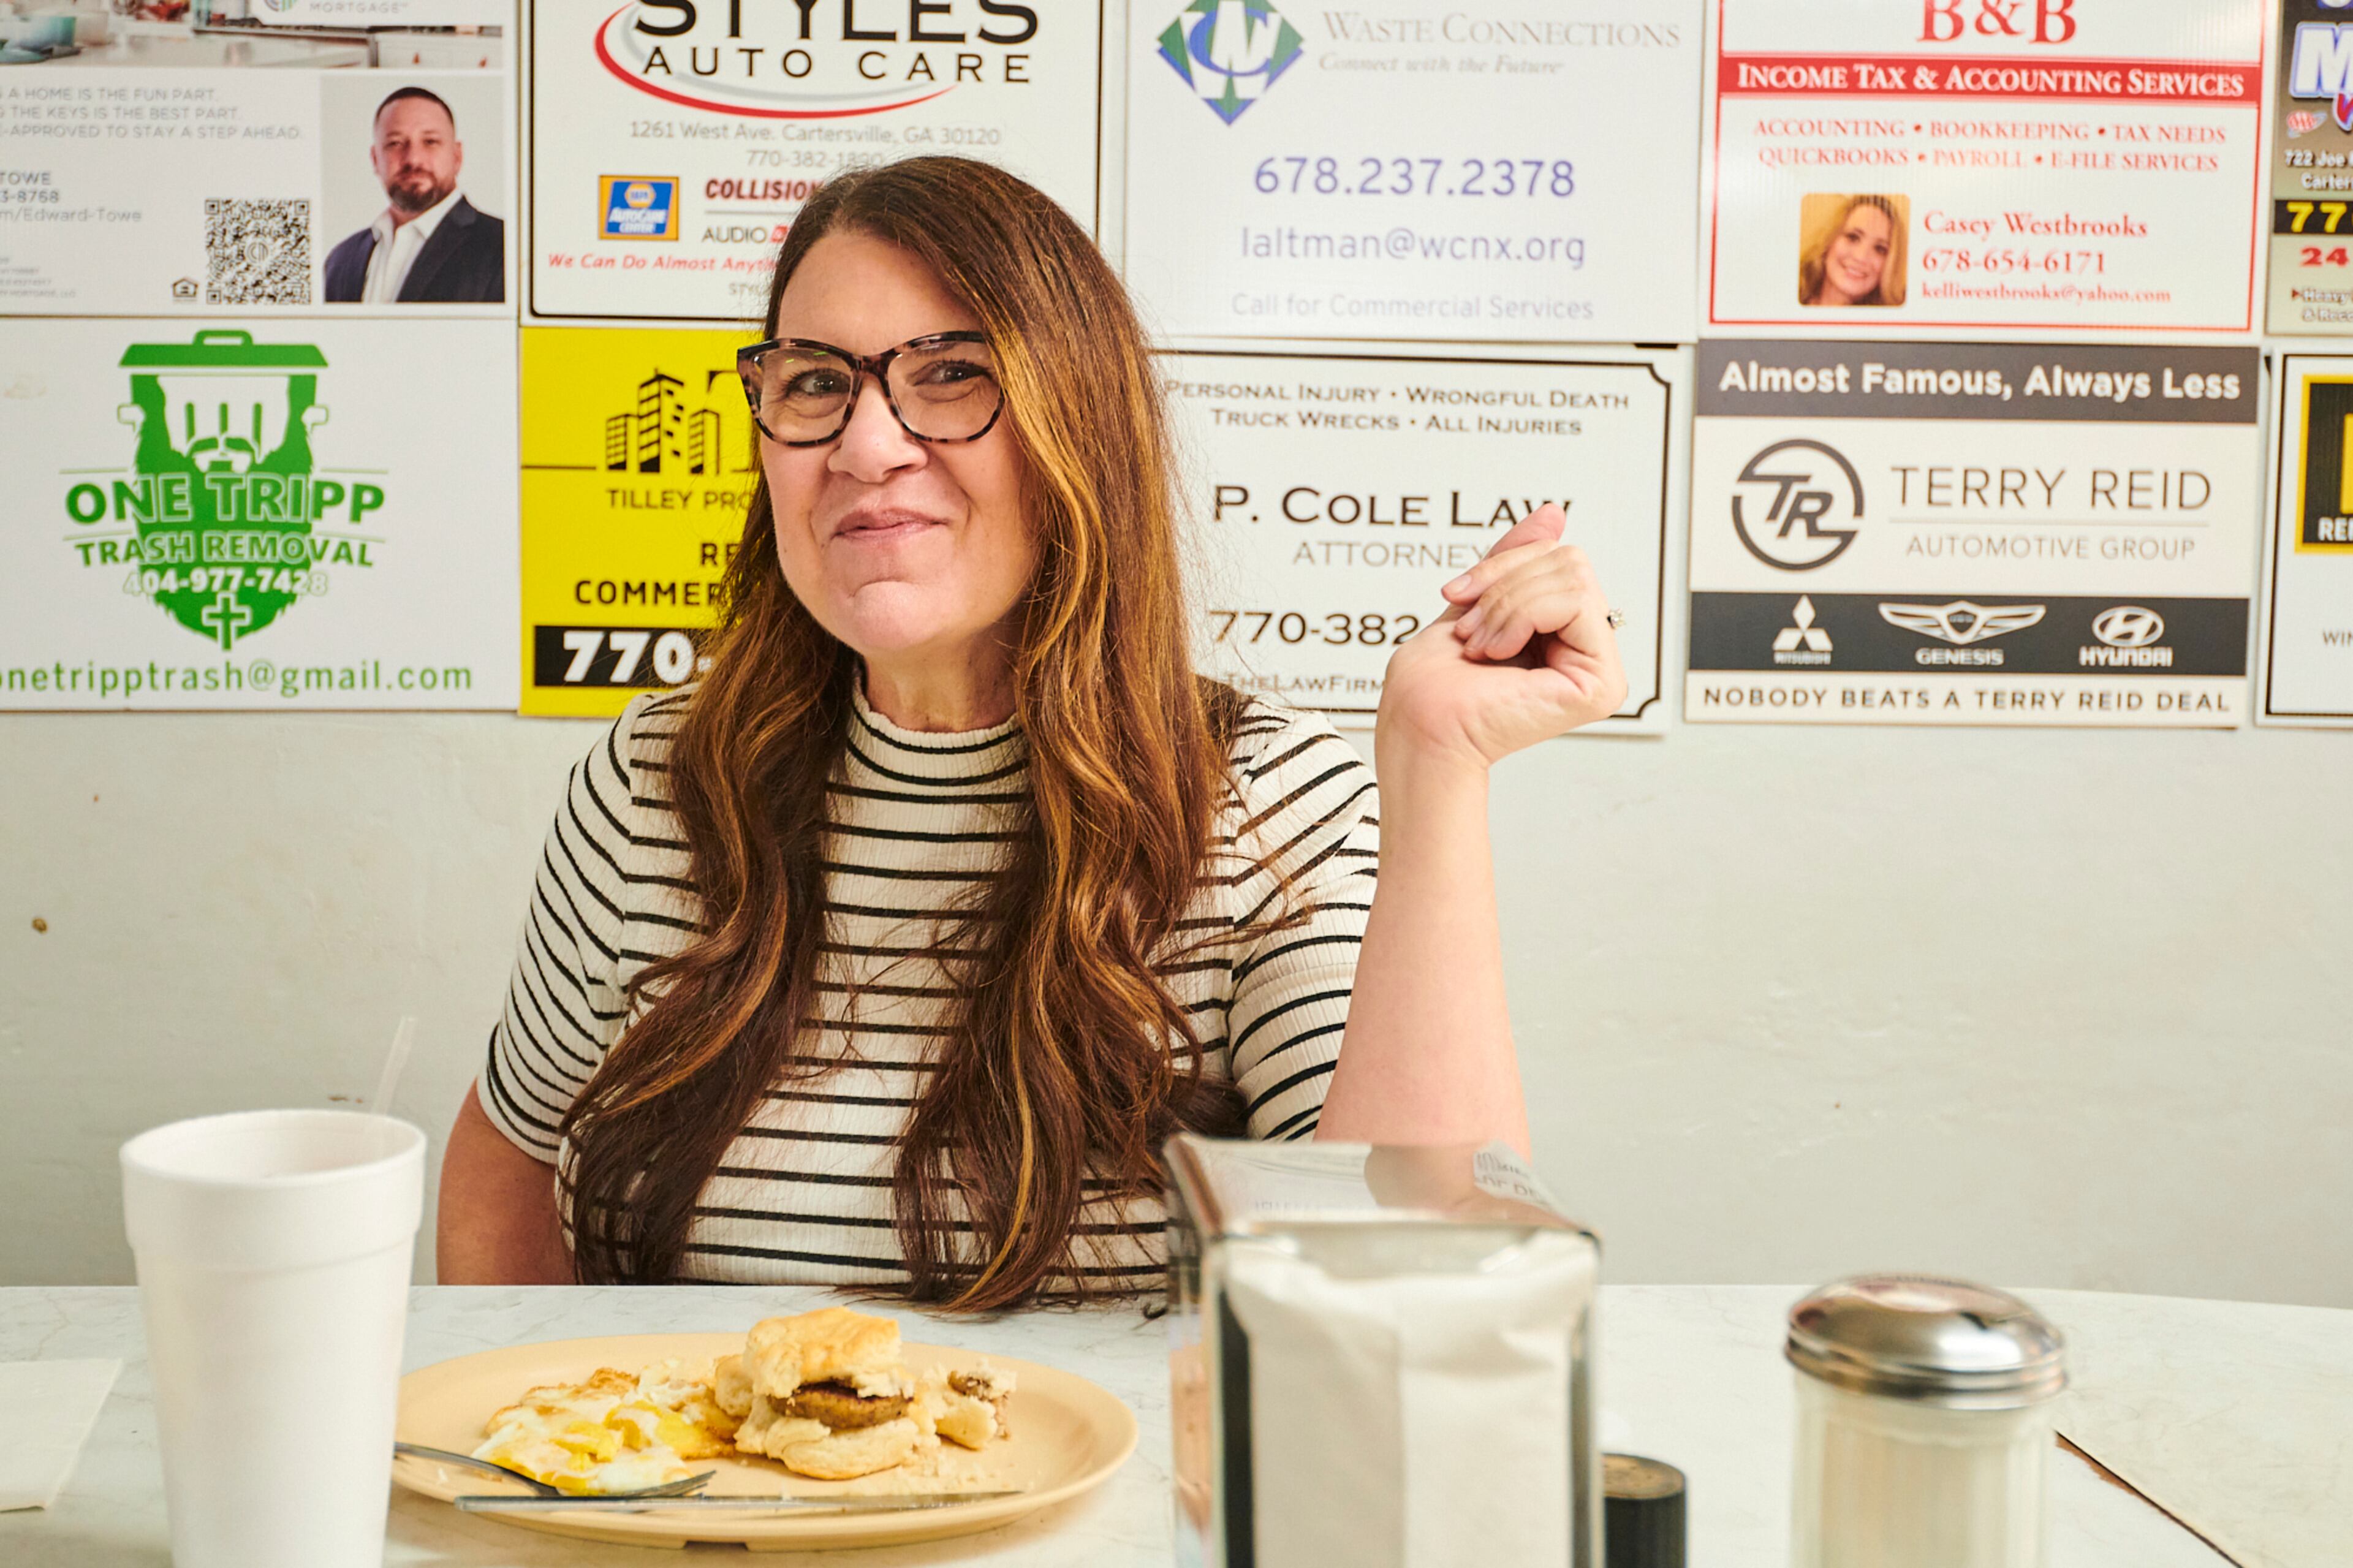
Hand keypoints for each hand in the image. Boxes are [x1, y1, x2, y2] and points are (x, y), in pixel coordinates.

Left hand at [1376, 504, 1627, 771]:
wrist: (1419, 721)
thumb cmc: (1434, 680)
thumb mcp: (1477, 597)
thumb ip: (1518, 559)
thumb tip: (1554, 514)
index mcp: (1562, 631)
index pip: (1557, 556)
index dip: (1502, 565)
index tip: (1458, 596)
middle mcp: (1587, 649)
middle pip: (1569, 560)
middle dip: (1505, 586)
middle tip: (1472, 632)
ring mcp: (1599, 667)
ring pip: (1573, 576)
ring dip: (1507, 606)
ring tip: (1482, 646)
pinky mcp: (1602, 683)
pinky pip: (1575, 601)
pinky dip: (1523, 617)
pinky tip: (1500, 653)